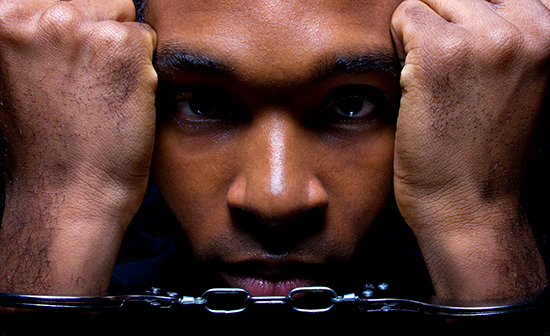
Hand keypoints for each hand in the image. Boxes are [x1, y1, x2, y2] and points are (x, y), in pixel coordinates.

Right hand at [0, 0, 156, 293]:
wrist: (67, 195)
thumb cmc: (50, 147)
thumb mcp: (24, 76)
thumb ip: (43, 38)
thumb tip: (72, 15)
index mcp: (3, 18)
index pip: (65, 0)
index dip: (79, 38)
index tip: (70, 71)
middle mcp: (33, 14)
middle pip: (98, 2)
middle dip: (102, 41)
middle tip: (86, 90)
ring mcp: (75, 28)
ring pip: (124, 21)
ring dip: (123, 55)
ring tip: (101, 96)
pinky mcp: (119, 47)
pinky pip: (148, 41)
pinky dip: (144, 71)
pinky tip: (121, 102)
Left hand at [391, 0, 548, 298]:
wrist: (470, 207)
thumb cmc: (493, 157)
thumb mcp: (535, 91)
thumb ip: (524, 47)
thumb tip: (497, 12)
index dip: (474, 23)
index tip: (464, 59)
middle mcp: (530, 30)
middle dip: (447, 24)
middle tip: (443, 73)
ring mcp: (486, 39)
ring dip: (422, 34)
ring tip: (429, 80)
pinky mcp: (440, 54)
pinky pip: (405, 15)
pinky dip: (400, 44)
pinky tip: (414, 85)